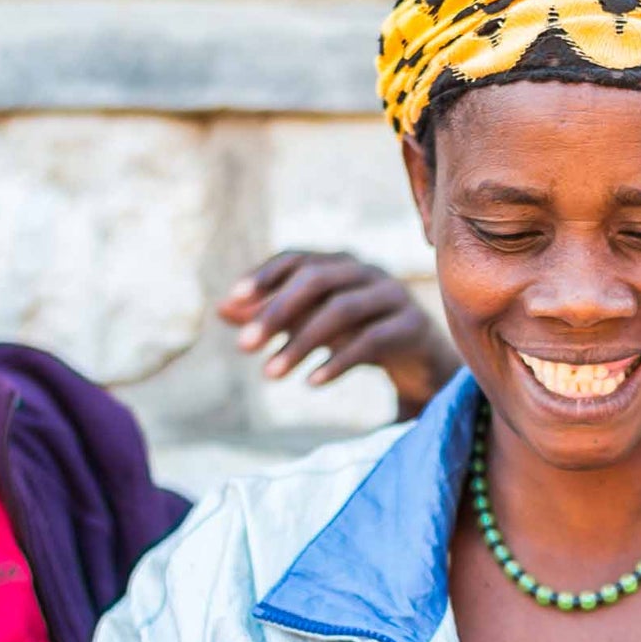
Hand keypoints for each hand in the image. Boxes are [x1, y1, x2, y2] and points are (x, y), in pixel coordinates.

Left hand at [217, 251, 458, 418]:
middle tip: (243, 347)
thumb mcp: (312, 322)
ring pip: (342, 311)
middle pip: (317, 280)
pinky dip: (338, 362)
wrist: (419, 355)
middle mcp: (366, 271)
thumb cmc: (357, 331)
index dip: (265, 275)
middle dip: (276, 312)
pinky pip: (371, 341)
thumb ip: (270, 314)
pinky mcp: (411, 326)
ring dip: (301, 343)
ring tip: (269, 374)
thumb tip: (221, 309)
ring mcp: (392, 295)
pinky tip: (311, 382)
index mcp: (339, 263)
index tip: (233, 301)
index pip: (297, 258)